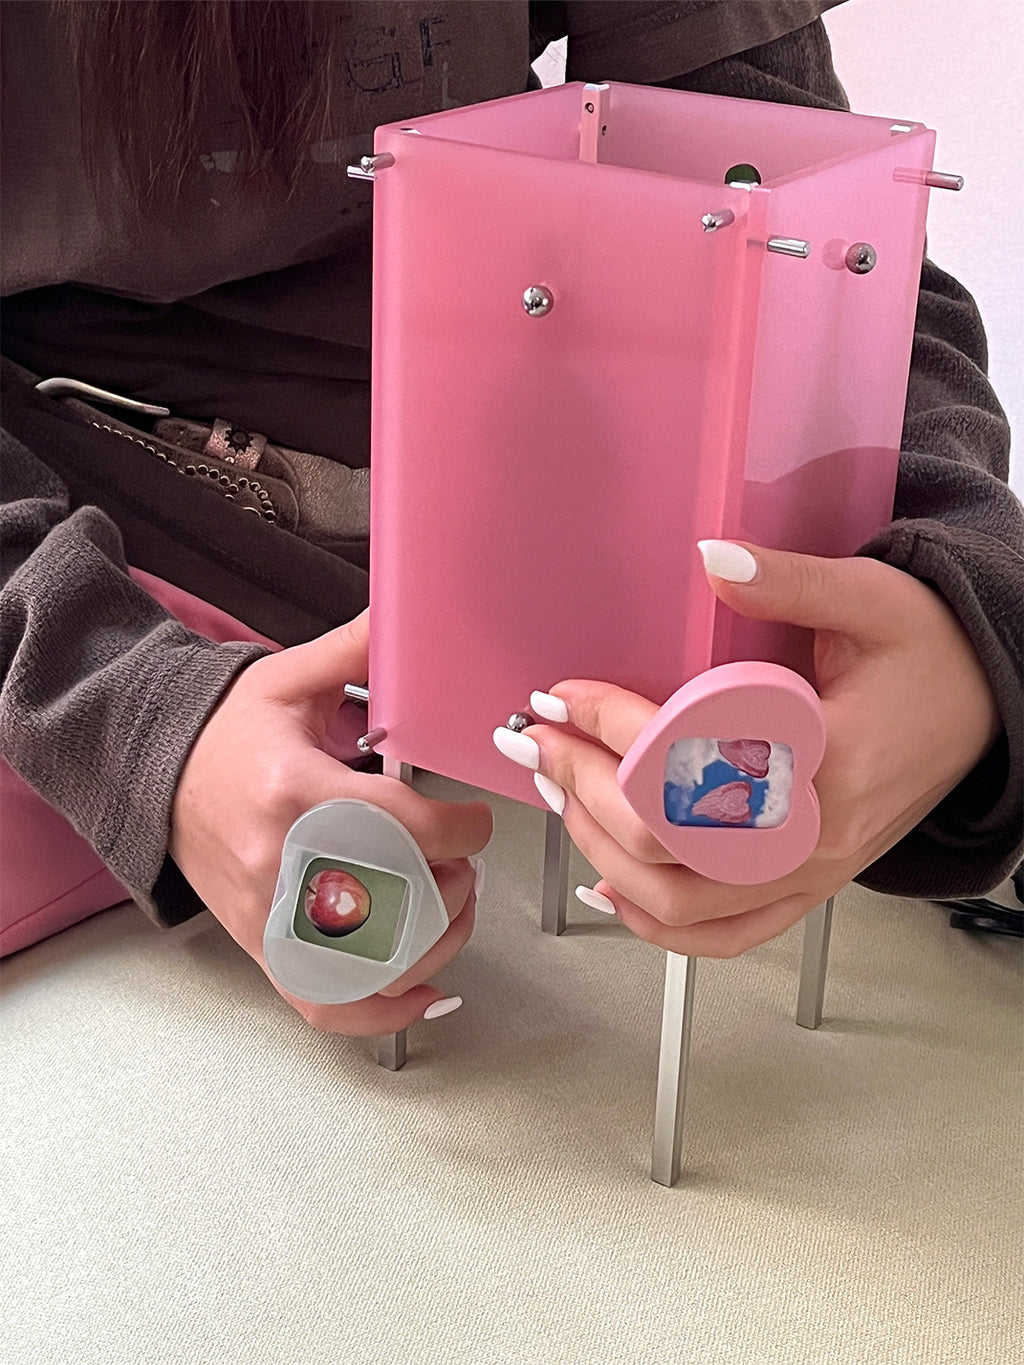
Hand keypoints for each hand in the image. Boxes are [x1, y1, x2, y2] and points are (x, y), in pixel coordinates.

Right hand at [169, 611, 492, 1032]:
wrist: (153, 774)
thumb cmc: (226, 732)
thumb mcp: (288, 679)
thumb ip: (358, 650)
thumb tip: (412, 611)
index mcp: (298, 790)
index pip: (402, 828)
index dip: (461, 832)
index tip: (476, 822)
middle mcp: (283, 862)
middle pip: (398, 903)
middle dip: (452, 888)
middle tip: (463, 864)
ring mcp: (269, 915)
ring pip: (374, 963)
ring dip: (436, 944)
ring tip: (451, 908)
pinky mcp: (262, 946)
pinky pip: (324, 1003)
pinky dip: (382, 1013)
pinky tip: (426, 996)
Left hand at [494, 542, 1000, 957]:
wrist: (990, 706)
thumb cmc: (933, 653)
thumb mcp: (870, 597)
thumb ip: (788, 581)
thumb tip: (711, 558)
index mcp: (828, 763)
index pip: (689, 769)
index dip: (611, 728)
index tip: (563, 693)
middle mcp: (815, 838)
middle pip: (666, 849)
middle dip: (584, 790)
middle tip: (539, 740)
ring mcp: (811, 873)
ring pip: (681, 904)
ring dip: (602, 854)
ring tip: (560, 795)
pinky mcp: (809, 886)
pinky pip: (725, 936)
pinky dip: (658, 925)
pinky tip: (609, 887)